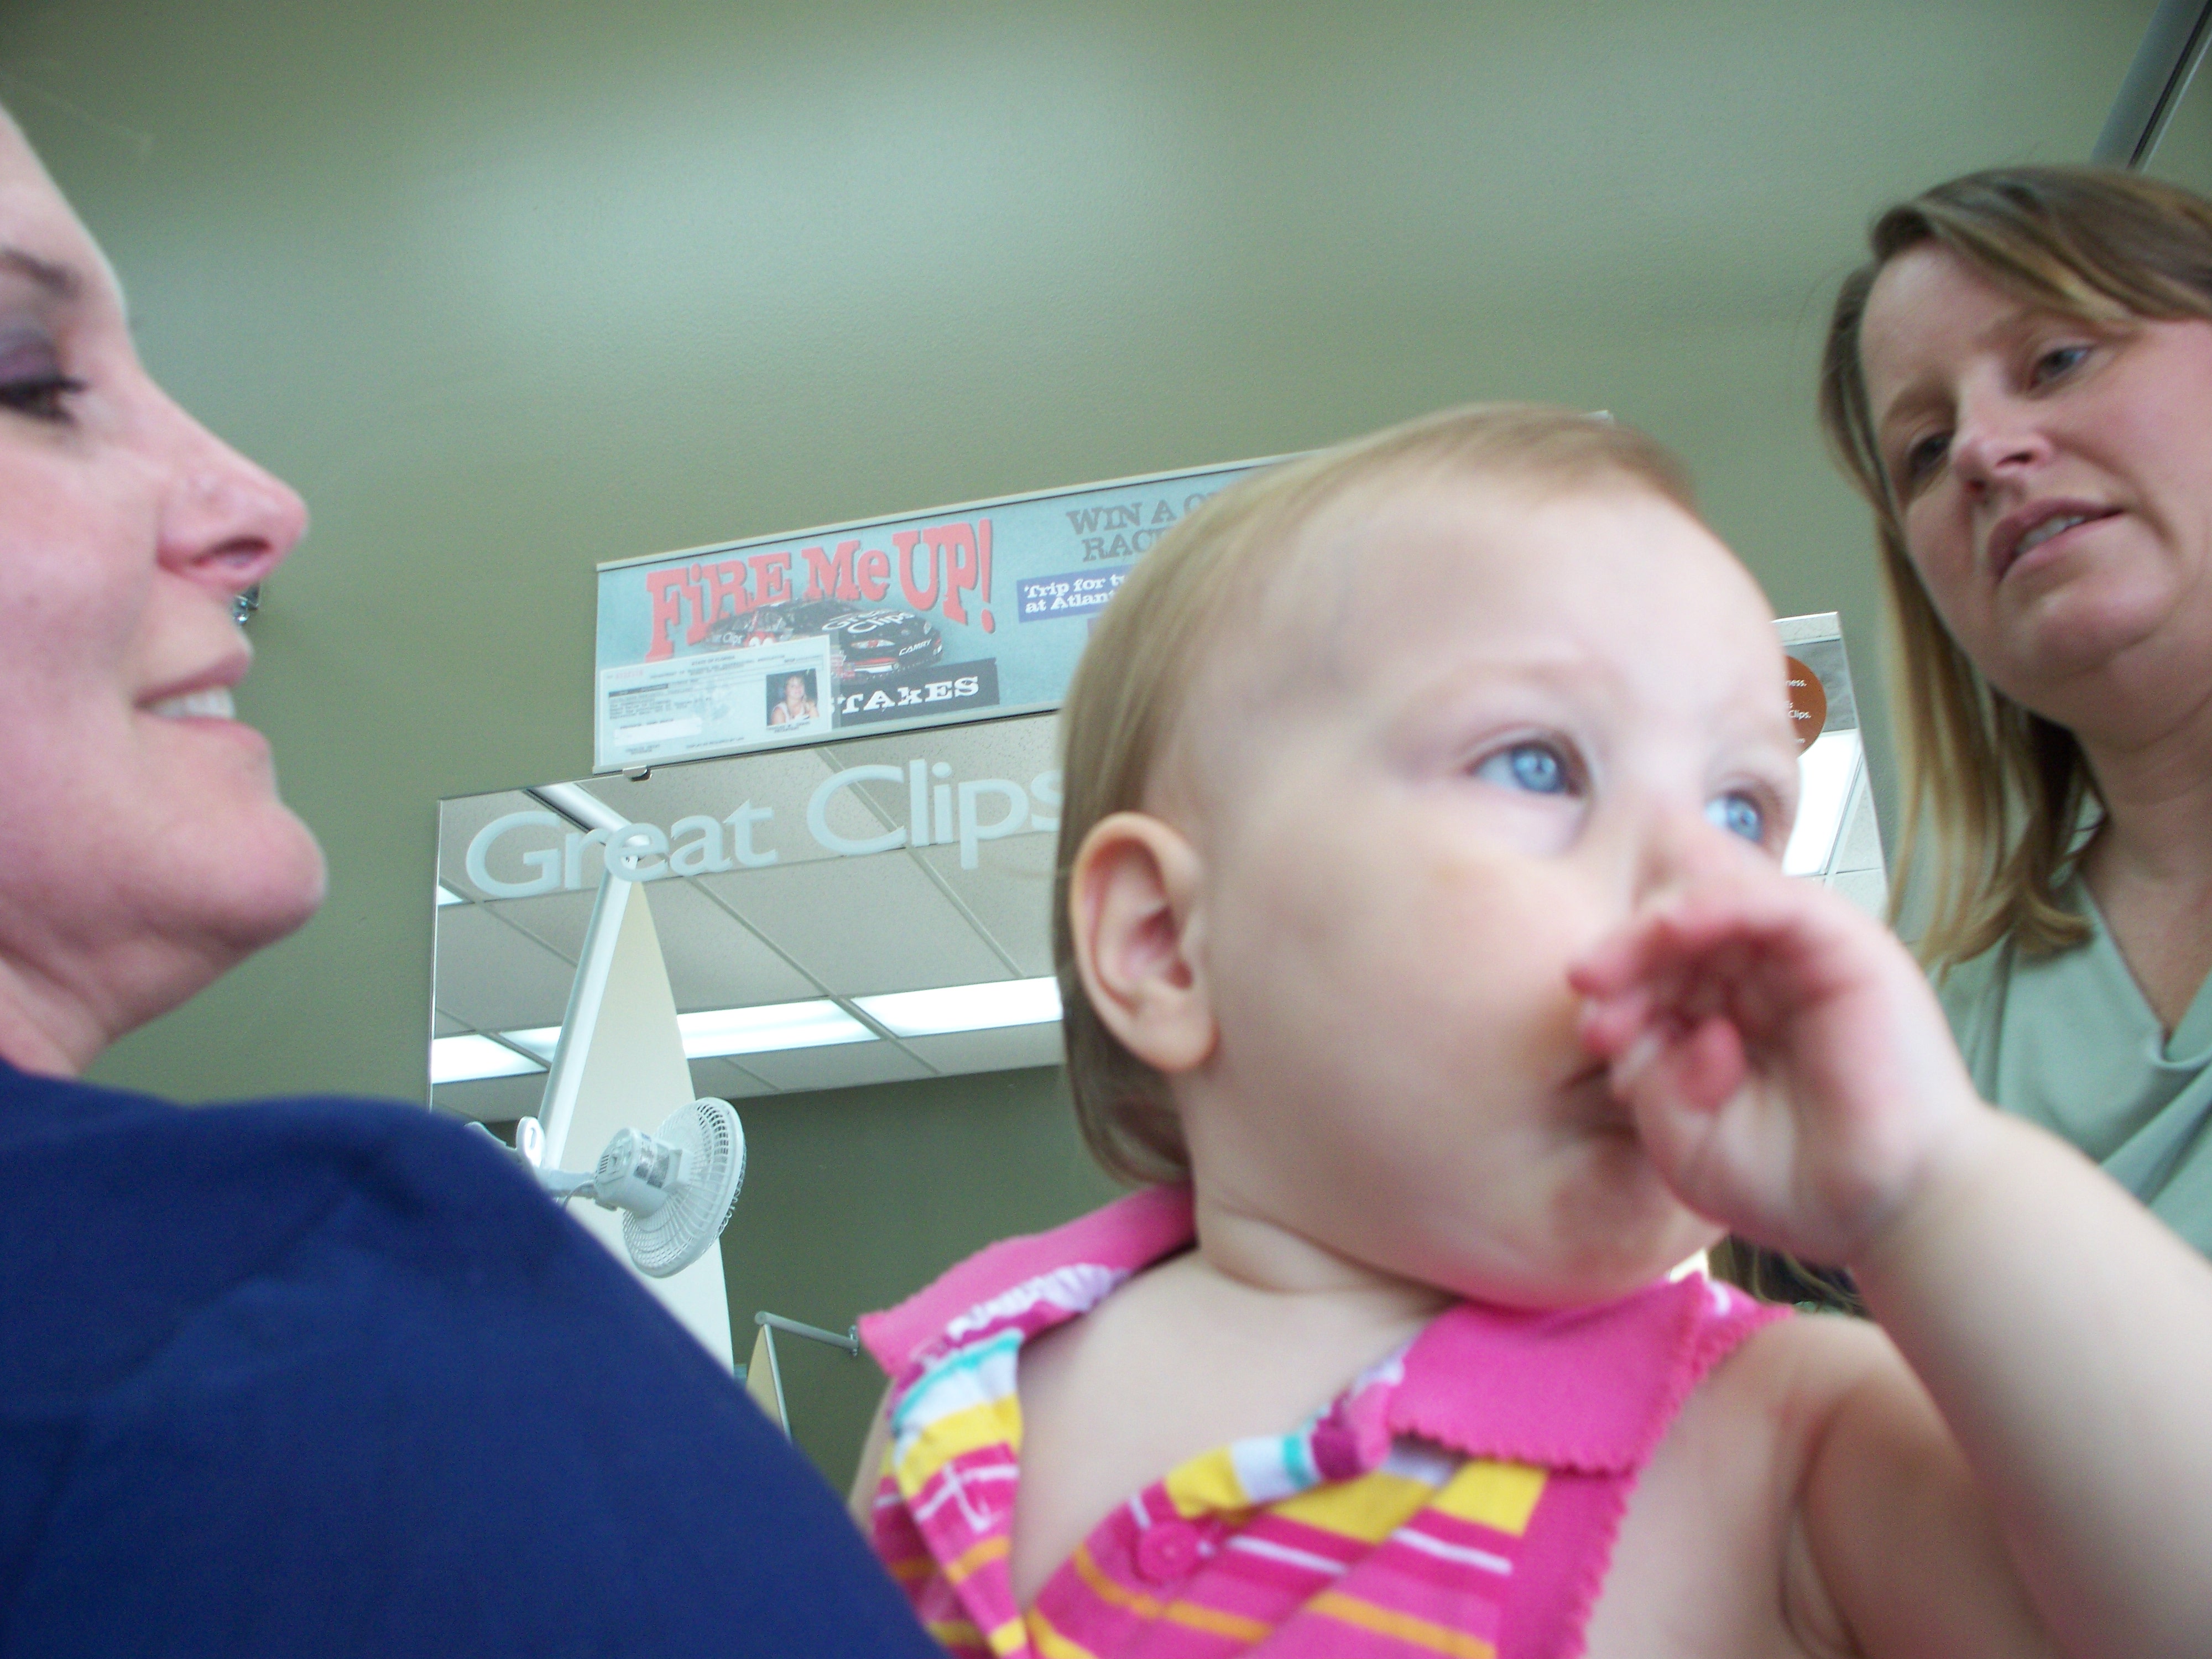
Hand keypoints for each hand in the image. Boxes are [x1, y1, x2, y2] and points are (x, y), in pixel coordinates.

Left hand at [1569, 822, 1985, 1267]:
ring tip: (1607, 968)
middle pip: (1676, 936)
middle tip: (1590, 996)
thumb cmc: (1794, 1185)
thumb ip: (1648, 1078)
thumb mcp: (1683, 1140)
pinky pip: (1769, 900)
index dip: (1616, 994)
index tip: (1597, 1037)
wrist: (1890, 1214)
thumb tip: (1640, 1029)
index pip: (1656, 976)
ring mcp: (1803, 961)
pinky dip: (1714, 904)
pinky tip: (1669, 927)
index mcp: (1726, 1018)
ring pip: (1714, 906)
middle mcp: (1763, 981)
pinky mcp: (1845, 946)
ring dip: (1652, 928)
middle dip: (1623, 959)